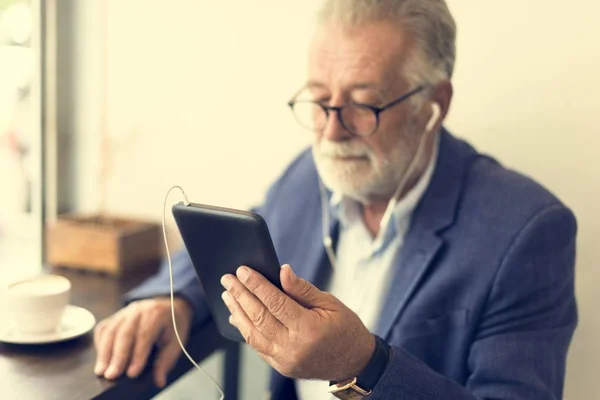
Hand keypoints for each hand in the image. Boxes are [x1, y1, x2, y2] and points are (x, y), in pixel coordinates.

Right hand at [93, 297, 191, 387]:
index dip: (138, 354)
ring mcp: (124, 312)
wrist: (168, 305)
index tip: (132, 373)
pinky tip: (101, 358)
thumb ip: (166, 360)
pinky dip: (100, 344)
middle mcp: (138, 310)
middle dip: (117, 356)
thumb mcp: (176, 341)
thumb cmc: (172, 326)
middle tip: (112, 375)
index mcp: (157, 314)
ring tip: (101, 371)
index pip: (145, 334)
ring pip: (110, 330)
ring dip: (104, 352)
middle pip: (125, 332)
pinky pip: (104, 329)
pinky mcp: (115, 316)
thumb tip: (159, 381)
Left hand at [220, 264, 374, 380]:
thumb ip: (303, 289)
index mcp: (308, 329)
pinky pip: (257, 346)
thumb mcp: (330, 303)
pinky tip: (237, 316)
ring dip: (237, 312)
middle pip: (259, 317)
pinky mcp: (281, 366)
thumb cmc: (345, 329)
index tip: (243, 271)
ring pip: (253, 334)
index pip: (275, 302)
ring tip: (228, 295)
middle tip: (227, 279)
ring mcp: (285, 360)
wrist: (354, 362)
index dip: (256, 284)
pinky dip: (245, 330)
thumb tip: (283, 271)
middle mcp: (293, 347)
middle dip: (240, 295)